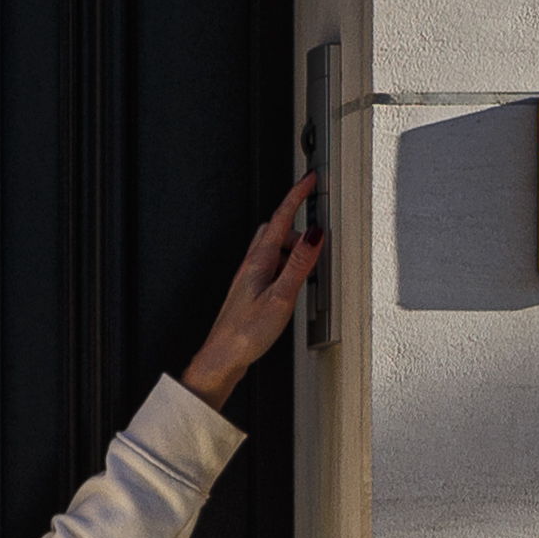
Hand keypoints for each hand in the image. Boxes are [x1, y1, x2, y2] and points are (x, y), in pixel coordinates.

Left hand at [178, 173, 322, 403]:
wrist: (222, 358)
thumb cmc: (245, 333)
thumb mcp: (281, 296)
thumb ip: (299, 264)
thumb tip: (314, 234)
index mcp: (258, 261)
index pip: (280, 218)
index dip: (296, 196)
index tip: (308, 179)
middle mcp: (251, 266)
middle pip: (275, 231)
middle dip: (297, 227)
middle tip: (316, 237)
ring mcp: (249, 279)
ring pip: (274, 250)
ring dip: (294, 252)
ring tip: (308, 269)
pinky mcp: (250, 293)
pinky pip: (272, 269)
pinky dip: (287, 268)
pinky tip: (293, 285)